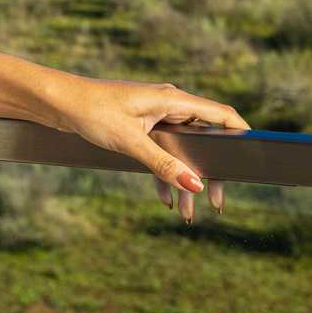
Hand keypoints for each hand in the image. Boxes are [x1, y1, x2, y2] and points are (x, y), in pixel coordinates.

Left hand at [51, 76, 248, 220]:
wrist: (57, 102)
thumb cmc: (91, 112)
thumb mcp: (130, 142)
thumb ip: (164, 164)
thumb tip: (196, 184)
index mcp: (173, 100)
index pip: (221, 115)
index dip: (242, 135)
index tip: (254, 160)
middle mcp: (169, 104)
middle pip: (205, 139)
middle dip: (209, 172)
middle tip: (216, 202)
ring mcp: (155, 114)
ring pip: (183, 149)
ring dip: (185, 178)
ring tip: (186, 212)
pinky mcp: (141, 125)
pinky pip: (163, 150)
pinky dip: (165, 173)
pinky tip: (164, 198)